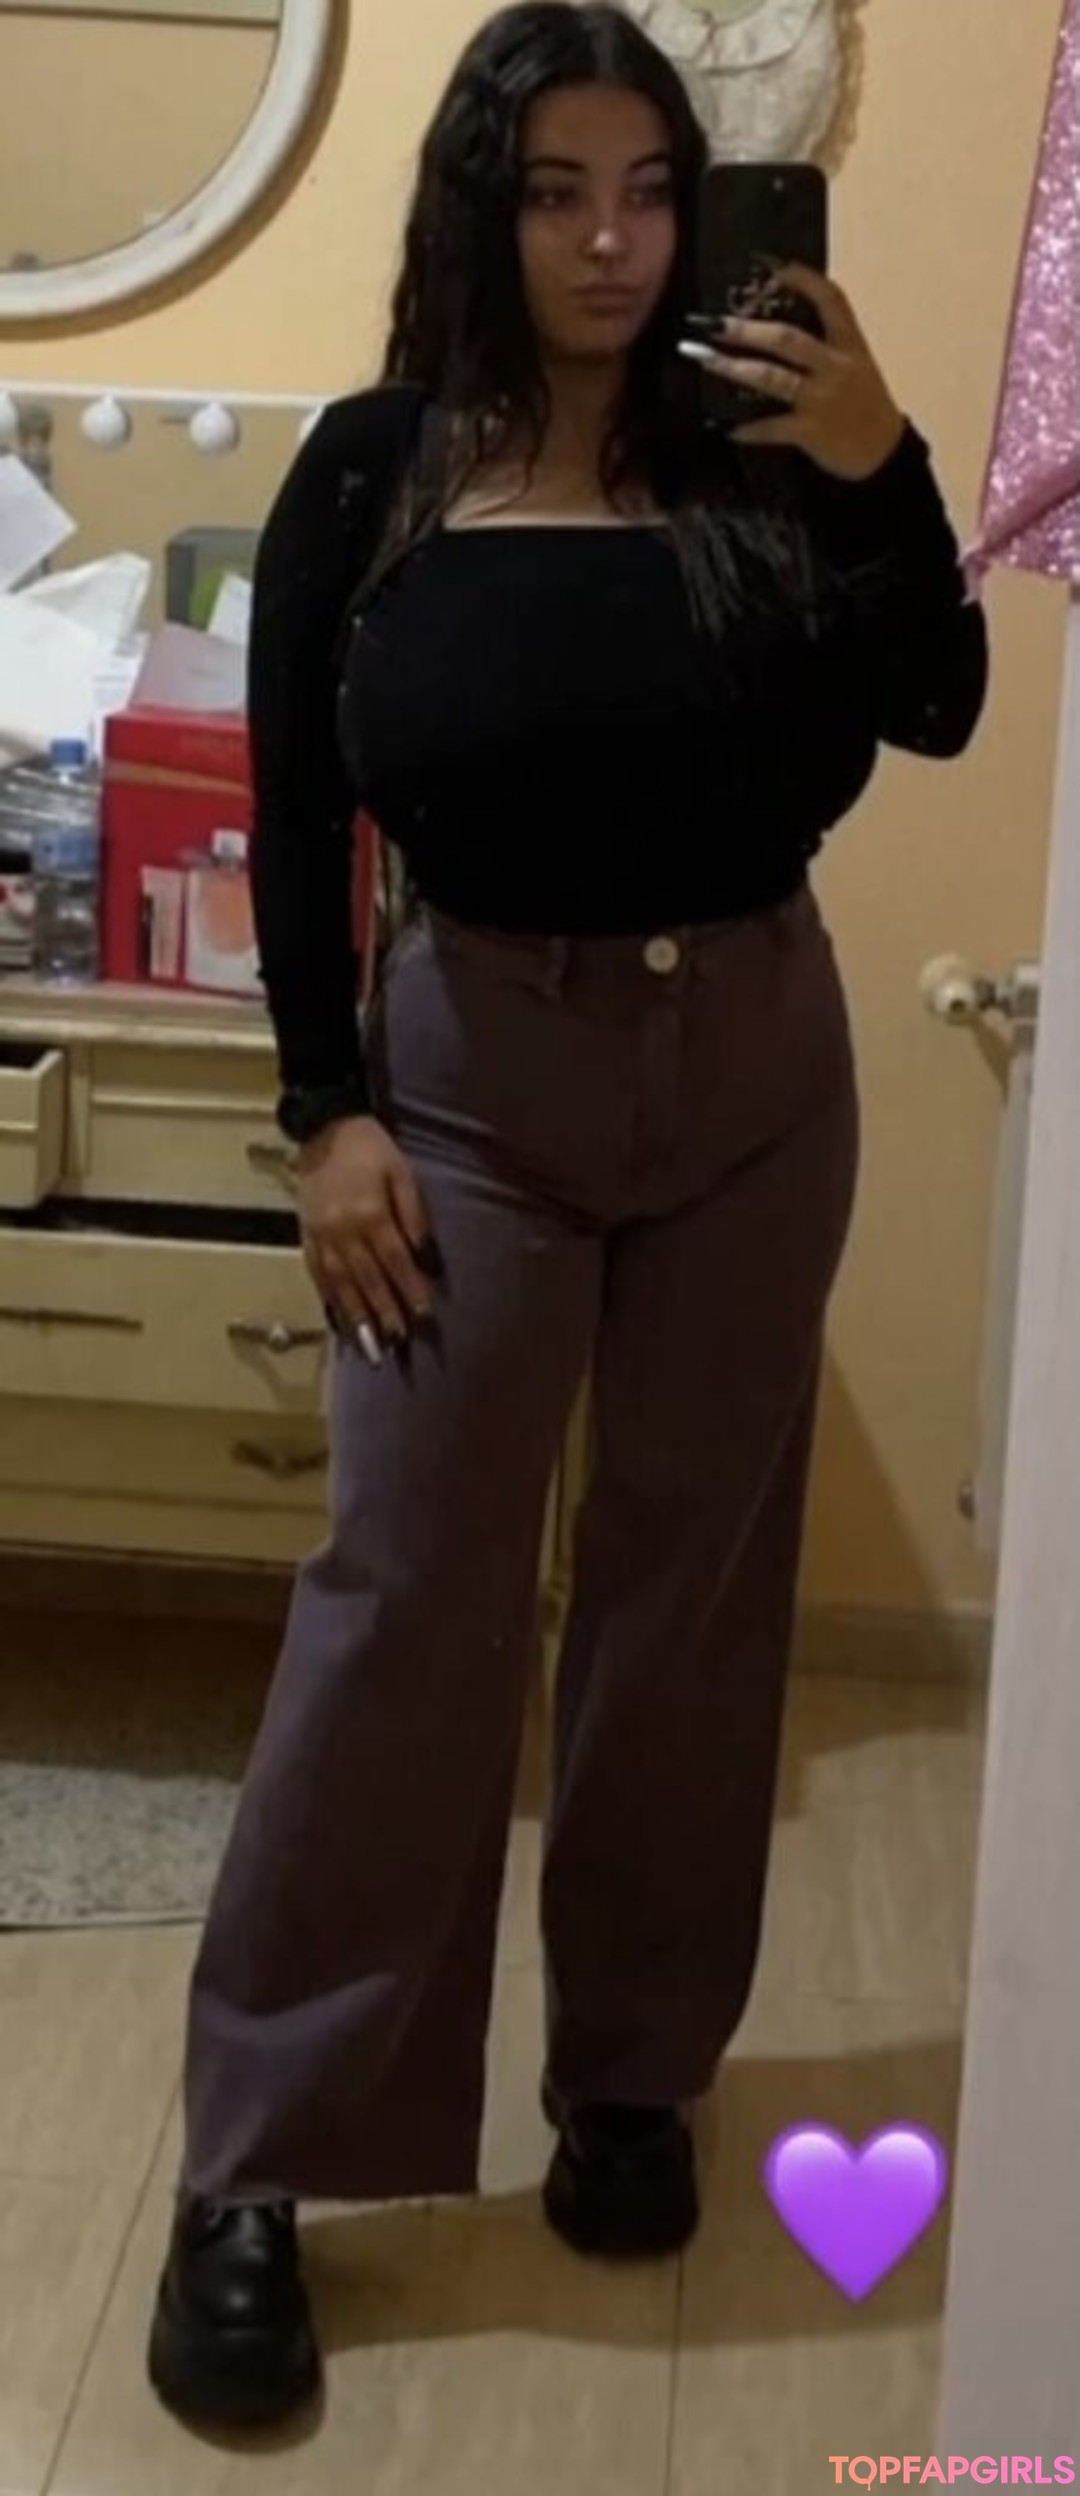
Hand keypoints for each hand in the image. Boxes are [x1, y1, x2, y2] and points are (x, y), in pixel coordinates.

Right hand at [297, 1115, 437, 1353]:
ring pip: (341, 1284)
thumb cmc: (371, 1150)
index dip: (410, 1290)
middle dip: (384, 1313)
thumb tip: (425, 1256)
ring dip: (356, 1317)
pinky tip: (340, 1320)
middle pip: (368, 1279)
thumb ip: (414, 1215)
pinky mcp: (307, 1236)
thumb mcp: (401, 1173)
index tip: (423, 1317)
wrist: (324, 1129)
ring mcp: (322, 1236)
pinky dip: (330, 1300)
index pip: (395, 1261)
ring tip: (369, 1345)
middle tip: (396, 1344)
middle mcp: (343, 1231)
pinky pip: (318, 1274)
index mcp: (371, 1214)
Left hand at [692, 264, 905, 481]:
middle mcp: (836, 366)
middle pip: (788, 339)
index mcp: (849, 344)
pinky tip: (727, 428)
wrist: (884, 452)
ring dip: (736, 368)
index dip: (803, 279)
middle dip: (747, 329)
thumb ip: (825, 344)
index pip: (830, 300)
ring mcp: (822, 399)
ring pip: (774, 377)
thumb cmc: (864, 404)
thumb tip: (775, 327)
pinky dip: (749, 428)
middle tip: (714, 323)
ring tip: (706, 360)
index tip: (773, 266)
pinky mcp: (812, 432)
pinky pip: (773, 427)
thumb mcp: (855, 364)